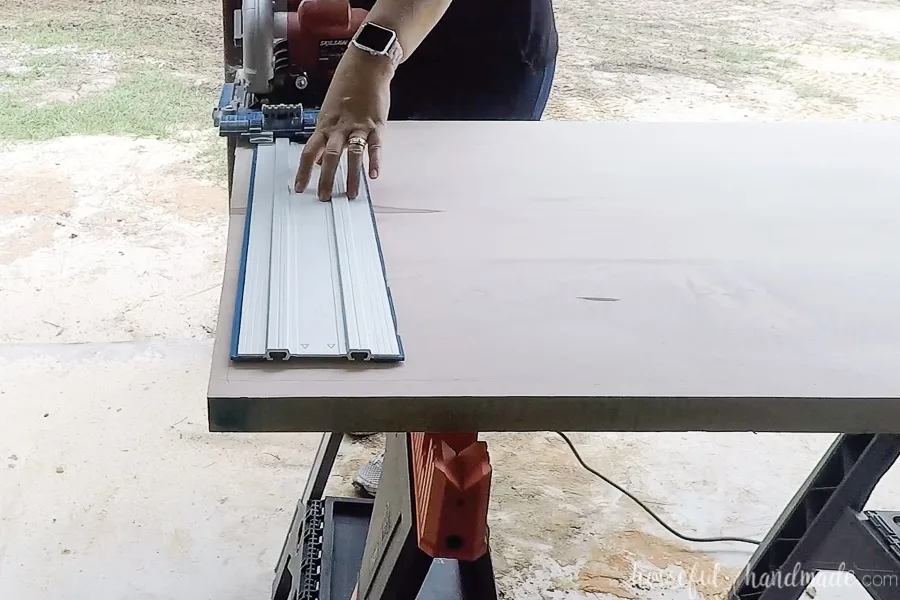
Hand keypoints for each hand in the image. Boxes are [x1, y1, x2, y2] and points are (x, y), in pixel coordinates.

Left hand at [294, 47, 393, 200]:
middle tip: (324, 197)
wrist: (366, 66)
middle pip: (329, 156)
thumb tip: (319, 160)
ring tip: (352, 194)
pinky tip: (374, 174)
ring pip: (352, 154)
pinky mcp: (376, 124)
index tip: (299, 188)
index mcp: (325, 125)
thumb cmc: (346, 88)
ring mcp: (358, 126)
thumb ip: (324, 137)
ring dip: (352, 176)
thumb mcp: (328, 112)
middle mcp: (339, 128)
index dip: (303, 171)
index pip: (309, 151)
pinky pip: (375, 145)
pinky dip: (375, 160)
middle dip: (326, 178)